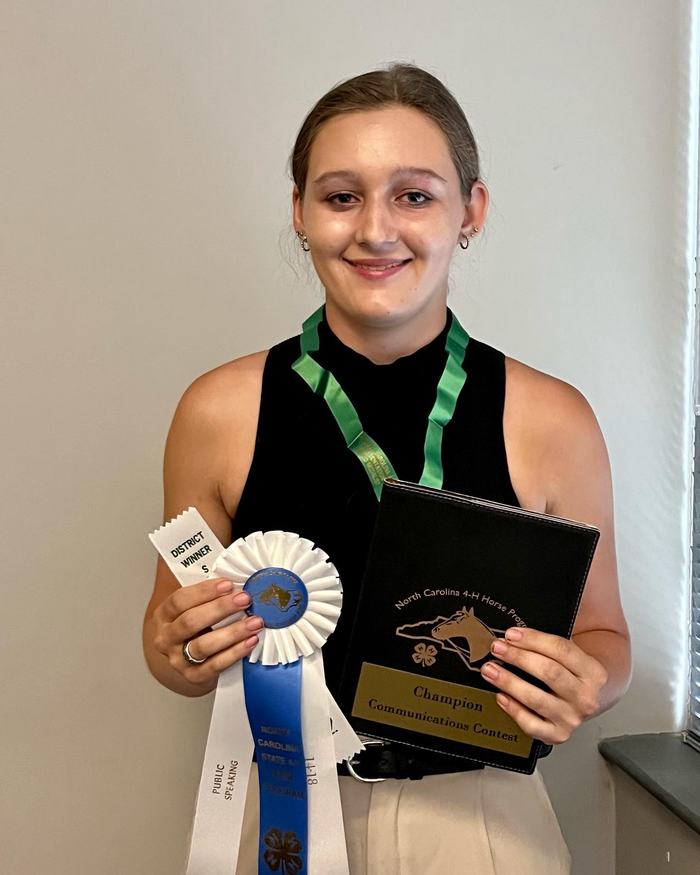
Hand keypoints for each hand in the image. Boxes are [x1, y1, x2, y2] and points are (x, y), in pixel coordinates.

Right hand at [151, 578, 262, 688]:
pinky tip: (250, 641)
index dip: (204, 591)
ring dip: (232, 632)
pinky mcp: (193, 676)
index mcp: (163, 615)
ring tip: (254, 622)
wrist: (186, 657)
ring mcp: (178, 660)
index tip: (228, 584)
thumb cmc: (195, 622)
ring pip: (203, 646)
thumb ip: (207, 593)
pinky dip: (234, 653)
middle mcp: (166, 638)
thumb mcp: (193, 605)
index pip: (179, 600)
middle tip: (245, 599)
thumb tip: (235, 577)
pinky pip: (215, 666)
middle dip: (220, 609)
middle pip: (191, 622)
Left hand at [480, 627, 607, 744]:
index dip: (533, 639)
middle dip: (518, 658)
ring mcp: (572, 718)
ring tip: (491, 670)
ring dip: (509, 682)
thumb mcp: (574, 654)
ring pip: (536, 699)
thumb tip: (514, 636)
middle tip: (497, 648)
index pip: (561, 650)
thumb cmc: (574, 673)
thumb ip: (549, 644)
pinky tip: (501, 696)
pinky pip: (531, 724)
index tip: (511, 634)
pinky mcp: (558, 735)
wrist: (593, 699)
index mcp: (593, 671)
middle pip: (549, 673)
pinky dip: (513, 709)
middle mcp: (585, 697)